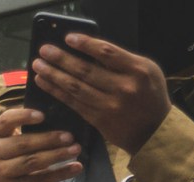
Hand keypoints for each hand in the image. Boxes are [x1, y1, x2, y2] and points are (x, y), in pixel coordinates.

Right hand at [0, 107, 82, 181]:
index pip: (5, 120)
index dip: (24, 115)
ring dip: (58, 154)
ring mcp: (1, 174)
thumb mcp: (2, 153)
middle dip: (50, 139)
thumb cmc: (4, 174)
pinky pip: (41, 178)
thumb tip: (54, 124)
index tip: (43, 116)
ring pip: (34, 160)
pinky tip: (75, 168)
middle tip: (70, 137)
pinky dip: (61, 173)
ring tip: (75, 150)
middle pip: (24, 143)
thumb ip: (18, 138)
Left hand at [32, 34, 171, 154]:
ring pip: (76, 88)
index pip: (107, 52)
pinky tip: (45, 84)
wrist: (154, 131)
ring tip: (39, 66)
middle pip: (86, 70)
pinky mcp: (99, 120)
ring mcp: (110, 105)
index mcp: (137, 70)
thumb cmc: (149, 96)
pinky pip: (73, 103)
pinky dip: (57, 92)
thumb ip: (122, 62)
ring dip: (54, 75)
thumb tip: (90, 51)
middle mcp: (124, 87)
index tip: (68, 38)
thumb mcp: (146, 72)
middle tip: (44, 51)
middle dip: (61, 59)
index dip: (85, 44)